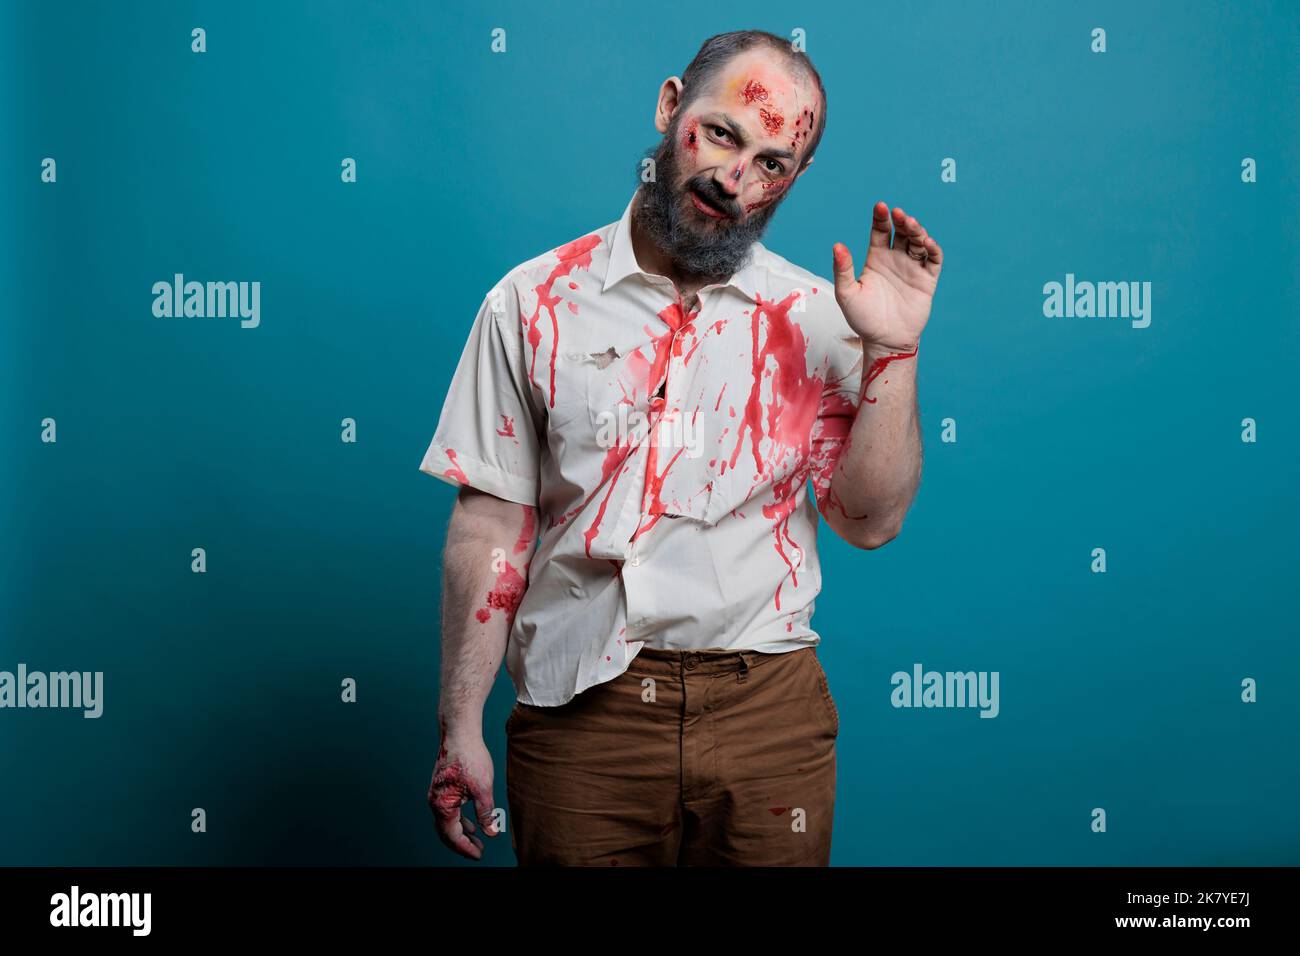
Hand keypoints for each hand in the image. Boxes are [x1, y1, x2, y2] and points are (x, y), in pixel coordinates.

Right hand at [428, 726, 499, 859]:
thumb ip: (486, 814)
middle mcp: (435, 802)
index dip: (466, 848)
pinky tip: (470, 819)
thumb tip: (491, 833)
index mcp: (442, 806)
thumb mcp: (483, 789)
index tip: (479, 855)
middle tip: (478, 851)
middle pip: (446, 832)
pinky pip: (447, 810)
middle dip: (462, 843)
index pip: (452, 837)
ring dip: (460, 832)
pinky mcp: (441, 786)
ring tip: (476, 838)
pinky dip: (458, 819)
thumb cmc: (470, 758)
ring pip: (446, 821)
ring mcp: (436, 794)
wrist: (459, 732)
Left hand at [832, 202, 943, 351]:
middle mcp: (895, 259)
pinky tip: (926, 242)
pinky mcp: (927, 279)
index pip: (880, 231)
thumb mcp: (847, 294)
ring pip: (918, 242)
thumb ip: (842, 270)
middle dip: (901, 221)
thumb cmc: (863, 319)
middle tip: (898, 214)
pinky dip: (932, 248)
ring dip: (917, 230)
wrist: (884, 341)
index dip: (881, 218)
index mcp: (876, 258)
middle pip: (902, 232)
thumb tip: (837, 246)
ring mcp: (912, 268)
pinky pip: (933, 259)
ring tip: (911, 225)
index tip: (881, 207)